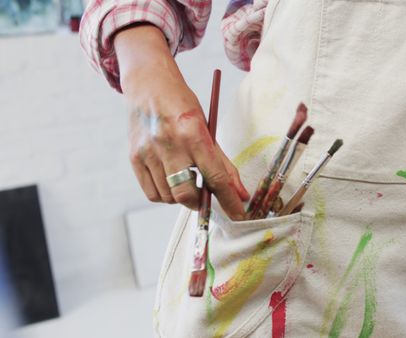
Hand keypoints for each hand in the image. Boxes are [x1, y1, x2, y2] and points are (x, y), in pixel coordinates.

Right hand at [115, 25, 248, 219]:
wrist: (148, 84)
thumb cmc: (183, 106)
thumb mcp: (207, 128)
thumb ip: (223, 163)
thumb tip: (241, 194)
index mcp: (193, 133)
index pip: (215, 176)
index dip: (229, 200)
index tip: (239, 215)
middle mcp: (169, 144)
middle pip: (186, 193)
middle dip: (200, 203)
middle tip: (206, 198)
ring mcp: (148, 152)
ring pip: (168, 197)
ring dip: (182, 197)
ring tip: (187, 181)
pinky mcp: (134, 157)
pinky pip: (152, 193)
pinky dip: (165, 195)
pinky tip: (171, 181)